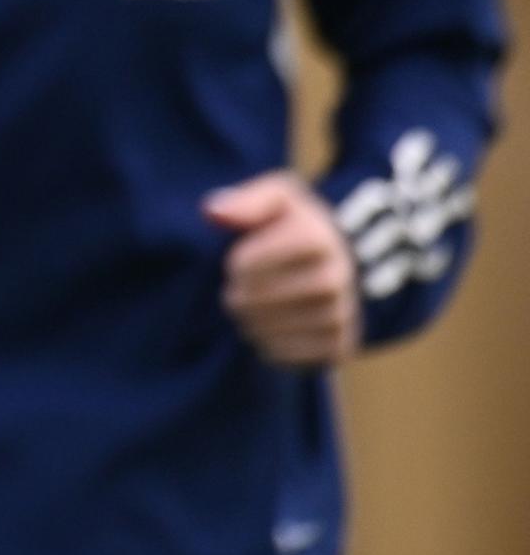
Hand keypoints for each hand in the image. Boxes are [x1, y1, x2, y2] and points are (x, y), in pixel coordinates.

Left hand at [206, 174, 361, 368]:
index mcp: (317, 238)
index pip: (243, 265)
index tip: (242, 257)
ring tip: (255, 306)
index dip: (233, 264)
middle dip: (237, 293)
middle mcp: (336, 279)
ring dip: (248, 320)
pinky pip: (282, 356)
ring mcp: (341, 316)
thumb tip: (212, 212)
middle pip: (252, 301)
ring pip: (264, 331)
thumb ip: (245, 200)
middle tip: (242, 287)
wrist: (338, 260)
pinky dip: (266, 344)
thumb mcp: (275, 198)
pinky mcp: (339, 347)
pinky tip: (271, 327)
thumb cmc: (292, 225)